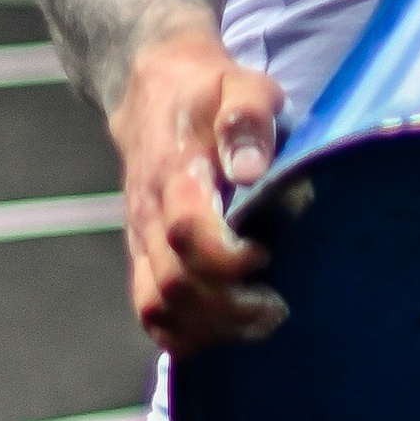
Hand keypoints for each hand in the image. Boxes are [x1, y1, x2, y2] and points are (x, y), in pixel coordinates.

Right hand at [107, 29, 287, 354]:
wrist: (155, 94)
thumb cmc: (211, 94)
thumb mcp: (242, 85)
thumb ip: (249, 120)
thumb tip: (252, 170)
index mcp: (176, 175)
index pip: (186, 232)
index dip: (227, 257)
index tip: (266, 252)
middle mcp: (150, 215)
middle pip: (173, 283)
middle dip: (229, 306)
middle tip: (276, 303)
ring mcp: (143, 241)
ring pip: (157, 308)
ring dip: (210, 327)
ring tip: (259, 320)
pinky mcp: (144, 257)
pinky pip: (151, 314)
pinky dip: (186, 335)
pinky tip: (228, 327)